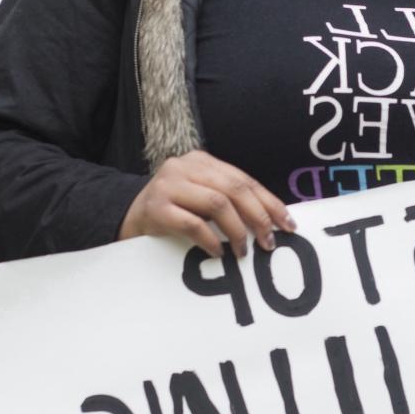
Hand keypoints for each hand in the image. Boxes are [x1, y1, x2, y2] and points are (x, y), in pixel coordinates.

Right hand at [118, 150, 293, 258]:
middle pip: (234, 189)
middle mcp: (184, 166)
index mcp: (201, 161)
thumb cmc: (173, 211)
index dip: (269, 202)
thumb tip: (272, 221)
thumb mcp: (201, 197)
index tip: (287, 224)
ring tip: (243, 250)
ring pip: (216, 203)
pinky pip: (192, 223)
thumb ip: (229, 200)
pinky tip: (218, 252)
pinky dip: (210, 239)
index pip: (243, 180)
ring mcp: (168, 185)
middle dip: (258, 217)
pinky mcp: (156, 207)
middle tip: (269, 242)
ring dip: (236, 230)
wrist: (127, 217)